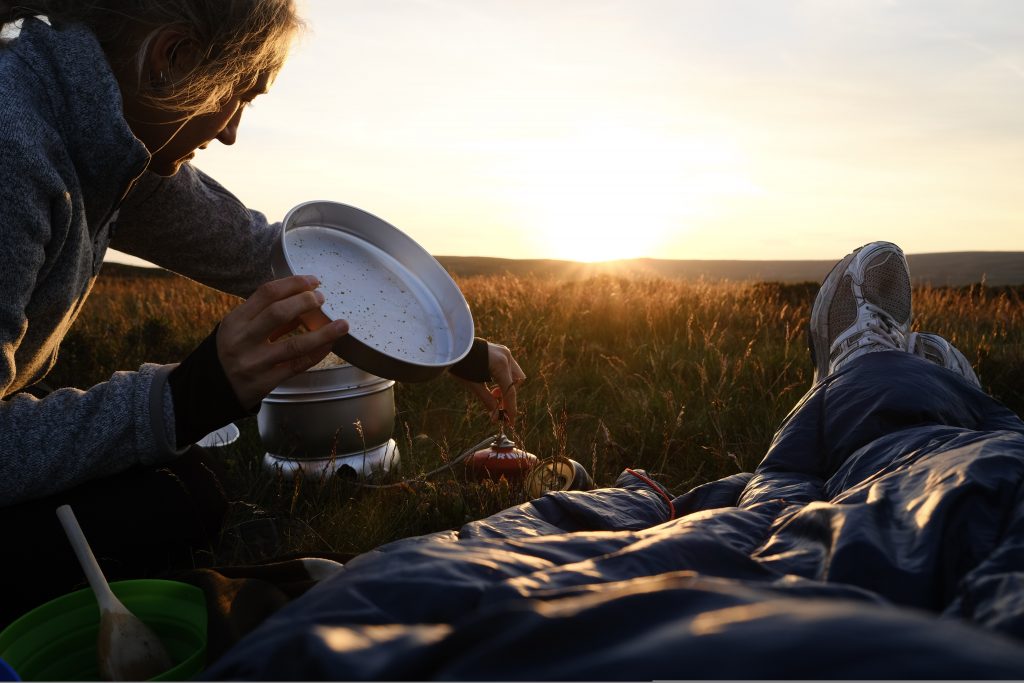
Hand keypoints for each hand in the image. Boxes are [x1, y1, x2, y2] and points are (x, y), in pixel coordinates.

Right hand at [216, 275, 348, 408]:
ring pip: (293, 345)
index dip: (293, 284)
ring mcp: (253, 363)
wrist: (209, 391)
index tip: (313, 280)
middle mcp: (242, 340)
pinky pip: (296, 366)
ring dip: (322, 333)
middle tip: (323, 298)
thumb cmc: (231, 353)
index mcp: (235, 321)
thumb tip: (304, 302)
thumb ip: (267, 317)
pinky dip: (316, 354)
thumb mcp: (239, 329)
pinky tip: (329, 345)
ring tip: (343, 325)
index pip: (266, 293)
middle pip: (278, 313)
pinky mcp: (264, 383)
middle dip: (305, 302)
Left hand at [458, 342, 525, 423]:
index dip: (510, 408)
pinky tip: (492, 383)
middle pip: (516, 383)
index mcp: (500, 364)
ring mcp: (505, 352)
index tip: (510, 422)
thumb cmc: (459, 364)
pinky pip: (509, 369)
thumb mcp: (473, 384)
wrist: (451, 345)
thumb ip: (487, 400)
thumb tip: (496, 417)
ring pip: (515, 375)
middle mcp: (506, 356)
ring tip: (493, 393)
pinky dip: (504, 379)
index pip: (510, 391)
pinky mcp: (501, 351)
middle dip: (508, 396)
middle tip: (497, 406)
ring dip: (506, 387)